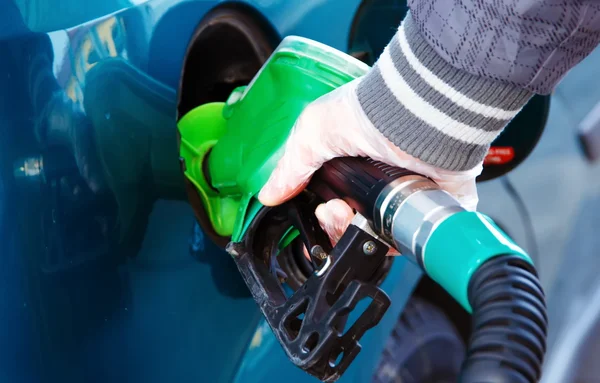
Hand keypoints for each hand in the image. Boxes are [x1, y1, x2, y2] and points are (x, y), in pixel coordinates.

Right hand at [258, 78, 482, 253]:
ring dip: (350, 231)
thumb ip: (291, 167)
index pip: (328, 196)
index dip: (317, 210)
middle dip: (331, 222)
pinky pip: (401, 239)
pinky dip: (383, 242)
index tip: (312, 211)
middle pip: (346, 219)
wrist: (415, 116)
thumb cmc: (369, 111)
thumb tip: (269, 194)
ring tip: (346, 214)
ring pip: (369, 234)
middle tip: (331, 210)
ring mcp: (399, 194)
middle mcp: (375, 177)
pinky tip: (371, 228)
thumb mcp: (314, 132)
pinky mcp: (423, 208)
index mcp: (350, 161)